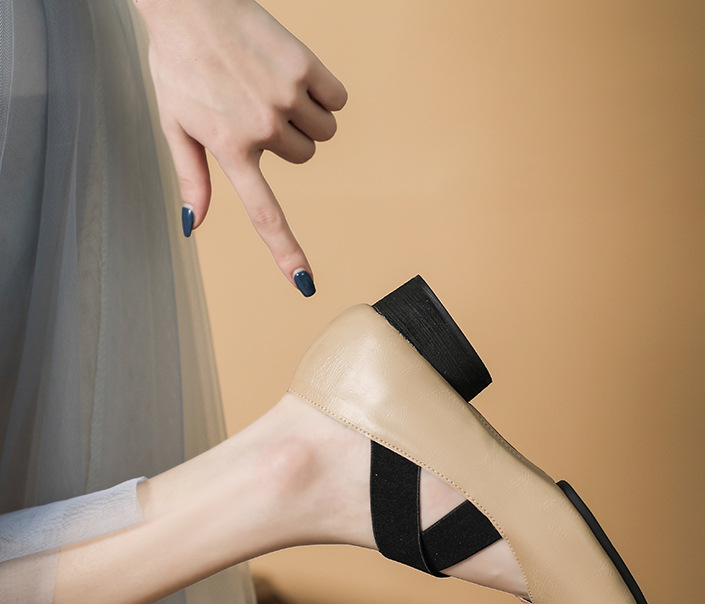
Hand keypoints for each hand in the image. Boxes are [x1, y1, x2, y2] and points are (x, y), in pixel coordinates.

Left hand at [134, 0, 346, 291]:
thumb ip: (191, 178)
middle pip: (304, 159)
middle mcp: (262, 128)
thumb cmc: (178, 62)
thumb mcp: (175, 124)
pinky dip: (325, 92)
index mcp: (230, 148)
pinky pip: (338, 100)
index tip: (306, 283)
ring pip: (323, 133)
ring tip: (272, 86)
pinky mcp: (304, 67)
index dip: (286, 252)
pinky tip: (295, 73)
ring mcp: (286, 97)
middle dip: (289, 140)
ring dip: (308, 116)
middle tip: (256, 107)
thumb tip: (195, 224)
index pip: (265, 214)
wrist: (190, 0)